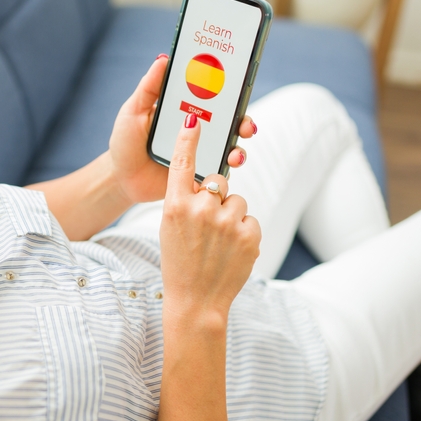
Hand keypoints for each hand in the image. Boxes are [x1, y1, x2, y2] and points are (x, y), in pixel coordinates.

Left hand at [108, 54, 256, 204]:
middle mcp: (197, 129)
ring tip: (237, 144)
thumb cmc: (125, 142)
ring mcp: (200, 151)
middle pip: (228, 119)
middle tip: (243, 120)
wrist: (120, 178)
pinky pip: (220, 169)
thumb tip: (163, 58)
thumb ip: (149, 87)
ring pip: (230, 143)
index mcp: (184, 109)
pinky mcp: (199, 172)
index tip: (237, 81)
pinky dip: (229, 165)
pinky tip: (229, 162)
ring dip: (240, 142)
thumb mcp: (134, 110)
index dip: (227, 88)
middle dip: (242, 117)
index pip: (211, 96)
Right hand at [159, 113, 260, 317]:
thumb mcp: (170, 227)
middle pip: (218, 182)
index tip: (194, 119)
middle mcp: (200, 210)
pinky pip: (249, 219)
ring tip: (219, 242)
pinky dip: (243, 232)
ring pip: (237, 200)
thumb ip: (185, 201)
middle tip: (207, 225)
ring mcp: (227, 222)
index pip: (182, 163)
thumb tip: (208, 183)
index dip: (188, 139)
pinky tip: (231, 251)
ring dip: (231, 216)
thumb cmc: (180, 262)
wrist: (195, 301)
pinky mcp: (249, 234)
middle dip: (217, 197)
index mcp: (174, 206)